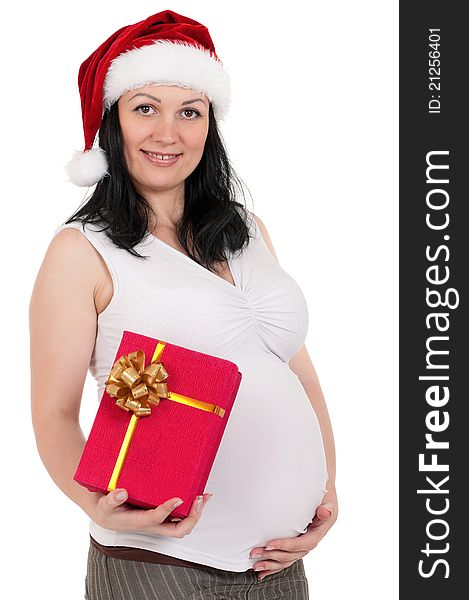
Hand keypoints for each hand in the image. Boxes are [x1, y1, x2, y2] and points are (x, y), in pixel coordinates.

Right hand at [90, 489, 212, 537]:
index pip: (156, 519)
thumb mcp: (104, 503)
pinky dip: (193, 508)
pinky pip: (182, 517)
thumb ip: (111, 499)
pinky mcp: (163, 516)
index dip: (168, 510)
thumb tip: (121, 492)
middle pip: (178, 530)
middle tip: (198, 499)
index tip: (178, 498)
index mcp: (138, 522)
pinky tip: (199, 496)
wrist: (106, 513)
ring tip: (205, 496)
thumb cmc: (107, 509)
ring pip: (183, 525)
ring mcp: (159, 522)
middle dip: (192, 517)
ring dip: (196, 513)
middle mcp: (152, 525)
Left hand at [250, 497, 337, 580]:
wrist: (322, 494)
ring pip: (288, 560)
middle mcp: (311, 541)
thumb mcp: (328, 500)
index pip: (303, 544)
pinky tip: (262, 573)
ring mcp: (303, 545)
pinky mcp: (296, 545)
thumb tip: (325, 511)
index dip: (286, 546)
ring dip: (271, 564)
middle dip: (273, 556)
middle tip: (255, 553)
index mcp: (319, 532)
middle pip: (292, 555)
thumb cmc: (322, 495)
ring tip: (255, 566)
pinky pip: (286, 559)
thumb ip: (327, 508)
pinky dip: (274, 567)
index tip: (269, 544)